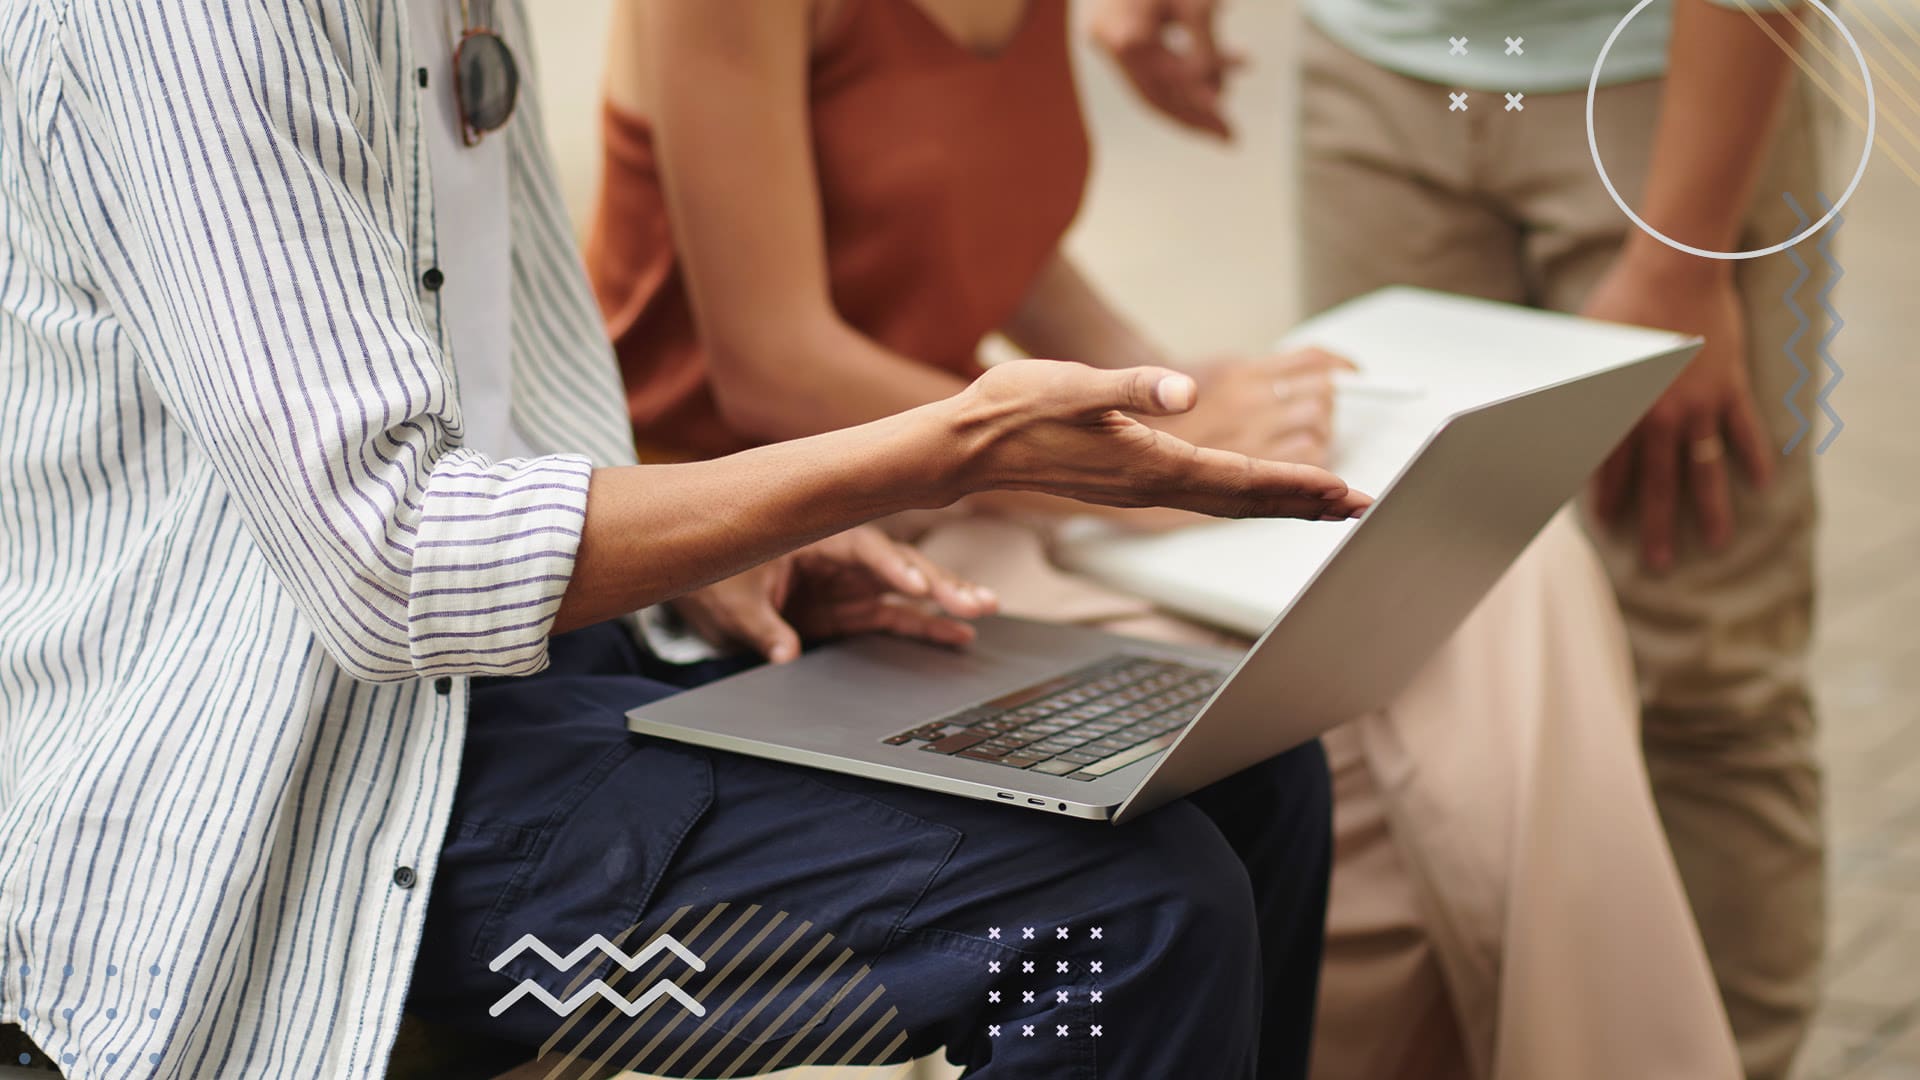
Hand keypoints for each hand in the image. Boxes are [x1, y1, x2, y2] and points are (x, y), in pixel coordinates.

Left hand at [670, 527, 998, 662]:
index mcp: (818, 538)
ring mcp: (854, 584)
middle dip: (940, 583)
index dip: (893, 567)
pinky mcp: (855, 609)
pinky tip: (960, 636)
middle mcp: (846, 558)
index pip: (865, 548)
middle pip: (901, 565)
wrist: (709, 584)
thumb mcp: (732, 600)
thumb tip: (785, 656)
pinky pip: (899, 616)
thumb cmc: (720, 578)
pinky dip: (928, 626)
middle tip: (976, 603)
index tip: (917, 587)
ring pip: (911, 589)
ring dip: (947, 600)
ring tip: (984, 611)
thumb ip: (762, 628)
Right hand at [947, 359, 1371, 520]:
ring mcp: (1139, 489)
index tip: (1344, 491)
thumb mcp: (1073, 385)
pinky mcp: (1126, 483)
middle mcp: (1151, 486)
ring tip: (1322, 503)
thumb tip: (1183, 390)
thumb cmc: (1015, 410)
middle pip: (1244, 502)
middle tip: (1359, 506)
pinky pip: (1200, 497)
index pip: (1241, 480)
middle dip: (1304, 504)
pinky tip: (1249, 492)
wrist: (966, 446)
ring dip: (1277, 503)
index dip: (1296, 485)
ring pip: (1225, 503)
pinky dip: (1240, 496)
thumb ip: (1130, 387)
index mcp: (1150, 465)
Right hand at [1088, 0, 1243, 138]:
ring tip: (1221, 109)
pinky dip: (1173, 75)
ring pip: (1149, 85)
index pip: (1173, 83)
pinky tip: (1205, 77)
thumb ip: (1207, 47)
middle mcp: (1112, 44)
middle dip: (1195, 116)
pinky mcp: (1109, 34)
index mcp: (1131, 37)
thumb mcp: (1196, 2)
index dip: (1205, 103)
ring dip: (1187, 99)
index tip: (1231, 127)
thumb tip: (1216, 97)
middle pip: (1156, 96)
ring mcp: (1105, 40)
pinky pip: (1144, 67)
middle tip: (1229, 138)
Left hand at [1583, 255, 1773, 570]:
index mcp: (1619, 409)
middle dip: (1657, 526)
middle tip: (1657, 564)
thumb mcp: (1581, 346)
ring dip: (1711, 509)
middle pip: (1659, 484)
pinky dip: (1755, 456)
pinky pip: (1745, 431)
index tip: (1606, 526)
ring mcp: (1700, 406)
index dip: (1606, 497)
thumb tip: (1533, 404)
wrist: (1675, 268)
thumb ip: (1569, 382)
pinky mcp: (1730, 387)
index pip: (1609, 467)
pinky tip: (1762, 484)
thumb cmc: (1618, 301)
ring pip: (1706, 471)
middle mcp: (1660, 417)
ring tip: (1716, 543)